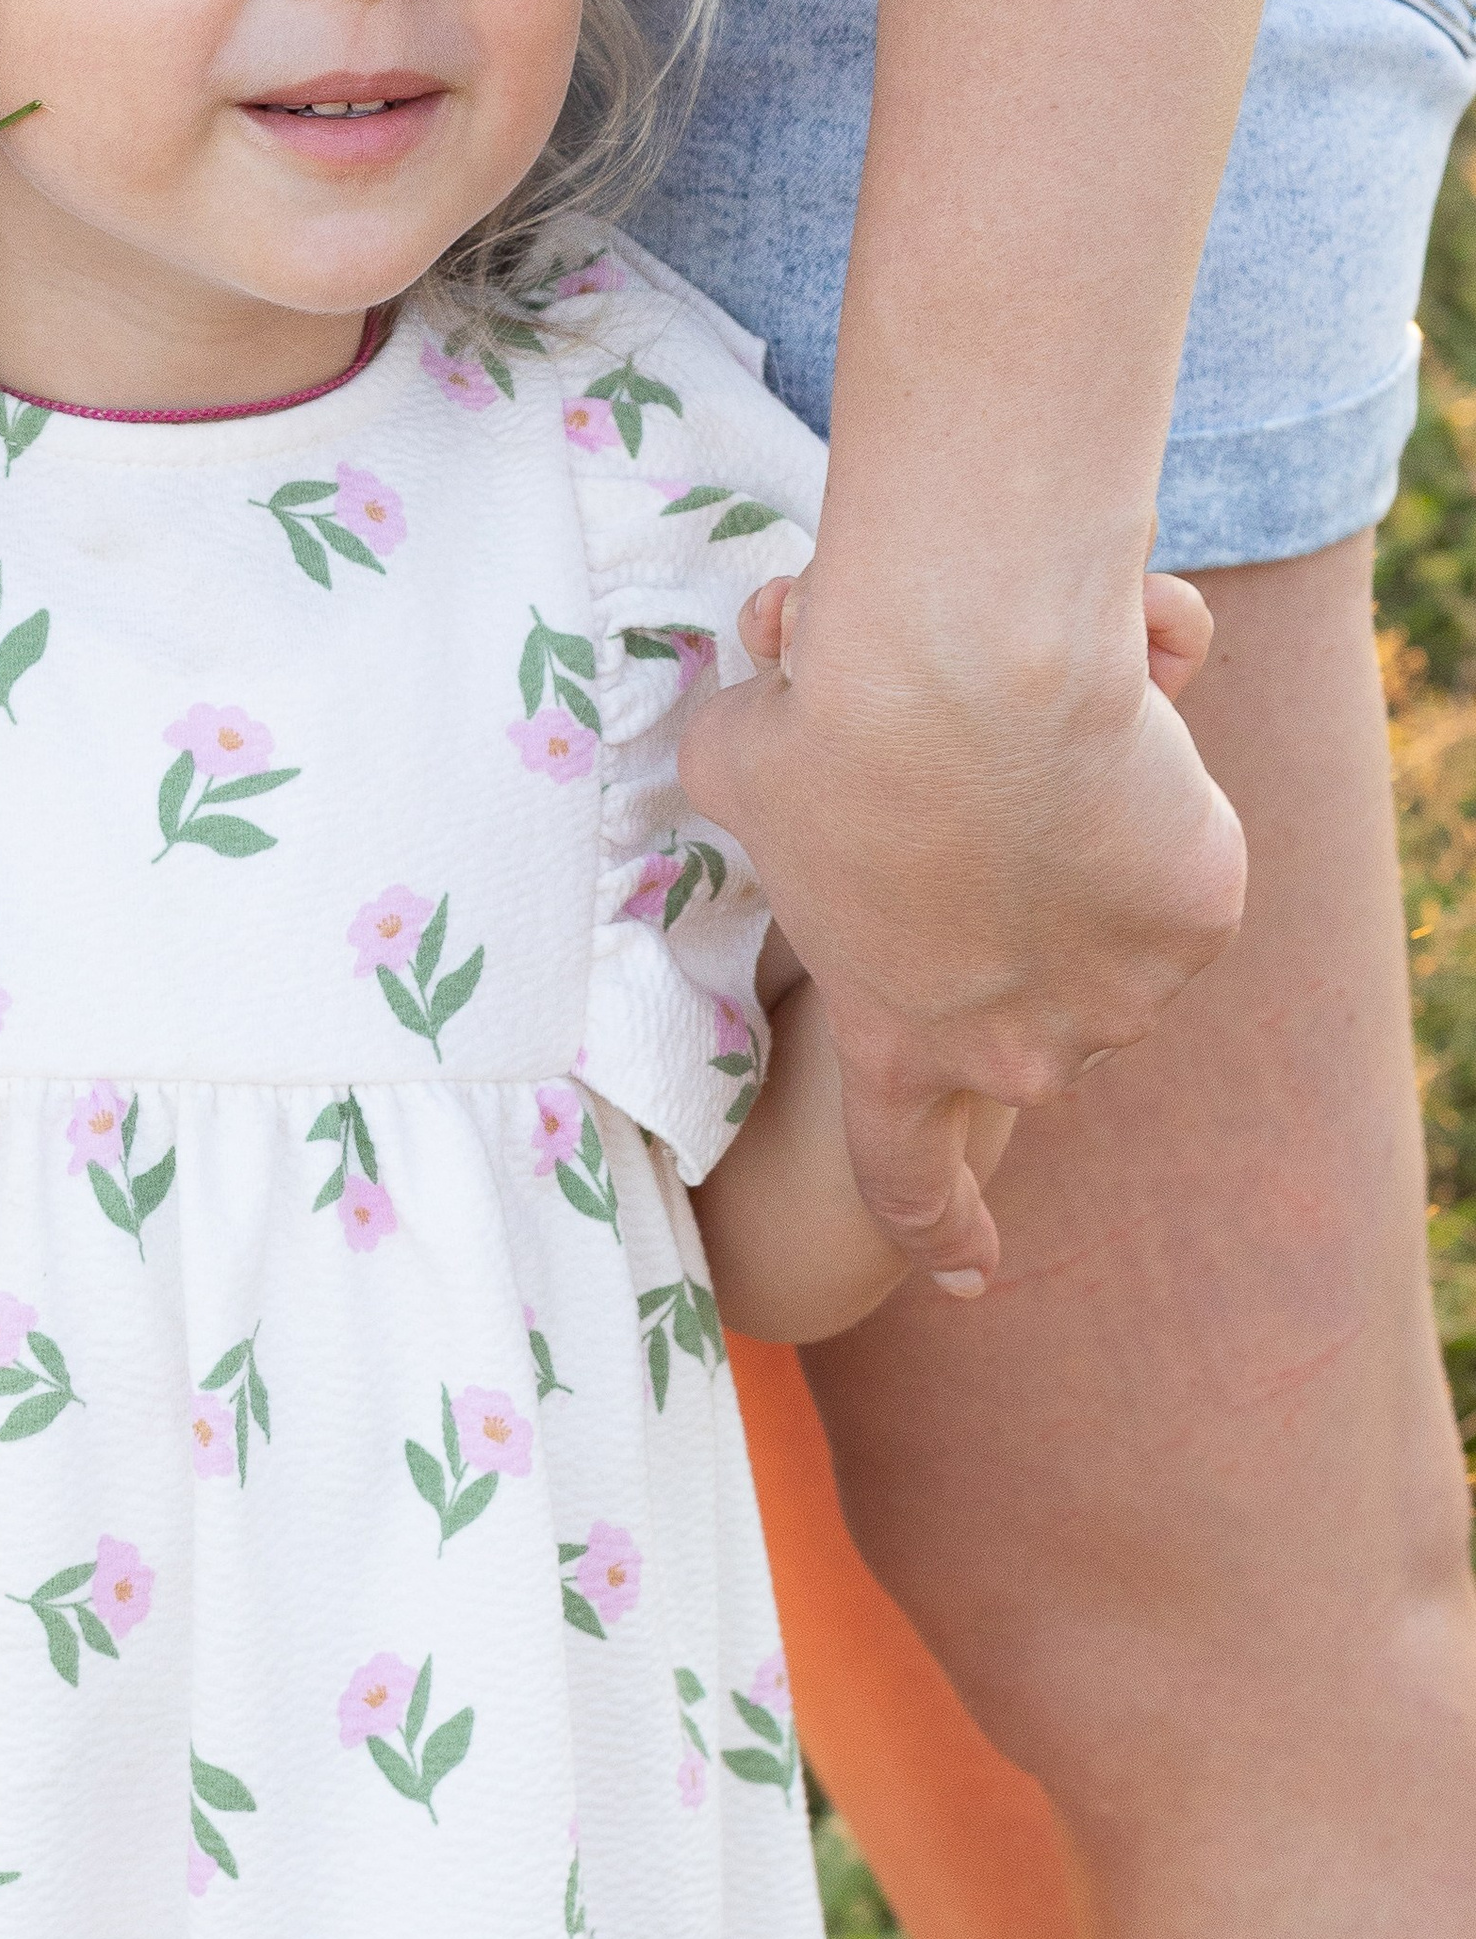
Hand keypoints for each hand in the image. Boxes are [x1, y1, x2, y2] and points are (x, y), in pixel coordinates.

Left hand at [685, 562, 1243, 1291]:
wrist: (976, 664)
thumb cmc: (829, 722)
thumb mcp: (737, 766)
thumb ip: (743, 790)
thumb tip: (748, 746)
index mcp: (893, 1044)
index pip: (903, 1179)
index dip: (936, 1228)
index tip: (970, 1274)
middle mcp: (1018, 1052)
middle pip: (1019, 1018)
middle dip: (1001, 935)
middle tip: (963, 805)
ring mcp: (1121, 993)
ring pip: (1105, 940)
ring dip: (1074, 857)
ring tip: (1019, 744)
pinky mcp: (1200, 918)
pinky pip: (1172, 863)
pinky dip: (1149, 806)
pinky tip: (1102, 736)